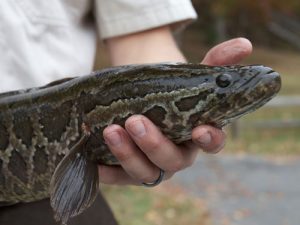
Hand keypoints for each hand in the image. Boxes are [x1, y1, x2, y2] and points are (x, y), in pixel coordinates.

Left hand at [99, 38, 251, 184]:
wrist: (141, 100)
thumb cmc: (169, 91)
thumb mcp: (190, 74)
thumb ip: (215, 61)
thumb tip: (244, 45)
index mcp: (196, 135)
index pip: (211, 143)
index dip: (210, 140)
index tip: (201, 130)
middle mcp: (176, 155)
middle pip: (173, 161)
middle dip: (155, 145)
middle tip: (136, 121)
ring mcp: (152, 165)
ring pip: (145, 172)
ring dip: (128, 155)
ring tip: (111, 131)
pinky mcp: (128, 171)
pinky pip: (119, 178)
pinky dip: (109, 173)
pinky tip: (96, 162)